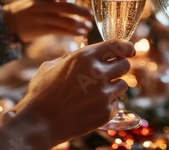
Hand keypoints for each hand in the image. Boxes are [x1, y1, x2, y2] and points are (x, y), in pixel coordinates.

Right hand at [0, 40, 134, 148]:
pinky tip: (92, 106)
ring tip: (96, 92)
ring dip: (114, 87)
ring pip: (123, 85)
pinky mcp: (105, 112)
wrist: (38, 122)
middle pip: (125, 65)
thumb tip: (85, 54)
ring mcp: (103, 94)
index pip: (117, 46)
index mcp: (85, 57)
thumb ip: (72, 57)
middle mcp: (97, 73)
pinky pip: (116, 104)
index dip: (127, 47)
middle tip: (110, 73)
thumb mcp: (52, 66)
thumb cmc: (41, 92)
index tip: (130, 50)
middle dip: (119, 68)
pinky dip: (108, 105)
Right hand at [2, 0, 93, 41]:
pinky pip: (59, 31)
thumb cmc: (26, 10)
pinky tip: (80, 34)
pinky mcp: (40, 29)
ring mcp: (41, 17)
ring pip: (64, 20)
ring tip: (88, 27)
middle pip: (66, 6)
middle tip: (92, 14)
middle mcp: (42, 4)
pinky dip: (71, 32)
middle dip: (82, 10)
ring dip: (79, 24)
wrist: (6, 23)